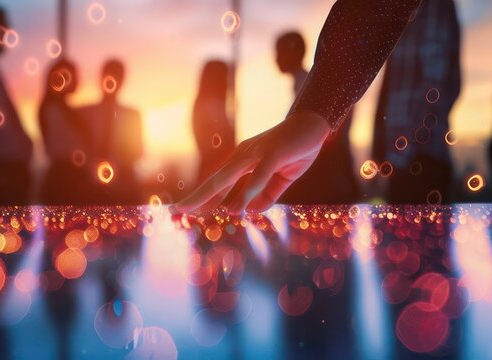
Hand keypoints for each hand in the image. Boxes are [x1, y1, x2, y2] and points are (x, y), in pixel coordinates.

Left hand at [173, 111, 332, 214]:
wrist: (315, 124)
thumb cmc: (295, 150)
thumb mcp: (282, 178)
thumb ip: (267, 194)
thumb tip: (251, 211)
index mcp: (243, 161)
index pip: (219, 183)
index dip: (203, 198)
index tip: (185, 211)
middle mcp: (244, 155)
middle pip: (216, 180)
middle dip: (196, 196)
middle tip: (176, 211)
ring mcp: (257, 153)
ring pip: (228, 177)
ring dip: (210, 195)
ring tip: (193, 209)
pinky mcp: (274, 153)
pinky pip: (258, 175)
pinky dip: (247, 192)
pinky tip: (238, 208)